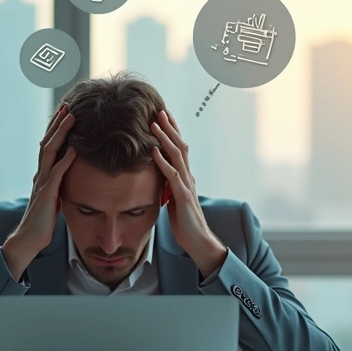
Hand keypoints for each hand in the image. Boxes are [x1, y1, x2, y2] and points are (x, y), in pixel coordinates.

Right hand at [2, 103, 75, 278]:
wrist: (29, 239)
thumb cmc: (42, 220)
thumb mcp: (53, 197)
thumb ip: (58, 183)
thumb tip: (68, 173)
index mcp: (43, 174)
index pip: (49, 145)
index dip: (57, 128)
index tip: (67, 112)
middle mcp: (40, 174)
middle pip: (48, 142)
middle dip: (58, 123)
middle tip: (68, 105)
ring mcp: (42, 183)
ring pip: (50, 152)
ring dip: (61, 134)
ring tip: (71, 118)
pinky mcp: (47, 195)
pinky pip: (57, 174)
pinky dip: (65, 160)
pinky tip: (74, 149)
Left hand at [150, 109, 226, 277]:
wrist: (198, 241)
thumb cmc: (185, 222)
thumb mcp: (173, 199)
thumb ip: (169, 186)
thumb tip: (160, 176)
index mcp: (186, 177)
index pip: (180, 149)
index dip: (172, 132)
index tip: (163, 117)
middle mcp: (188, 177)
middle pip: (180, 146)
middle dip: (170, 127)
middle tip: (160, 110)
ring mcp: (187, 185)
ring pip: (176, 156)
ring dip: (165, 138)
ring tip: (154, 123)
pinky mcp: (183, 196)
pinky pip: (172, 175)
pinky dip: (162, 161)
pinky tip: (153, 151)